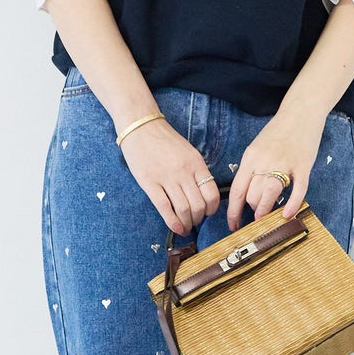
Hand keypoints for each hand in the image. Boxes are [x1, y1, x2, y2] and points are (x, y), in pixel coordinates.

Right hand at [118, 115, 221, 235]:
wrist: (141, 126)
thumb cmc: (164, 140)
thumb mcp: (188, 152)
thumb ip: (196, 171)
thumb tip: (202, 194)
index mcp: (196, 163)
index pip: (212, 193)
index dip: (212, 209)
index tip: (208, 213)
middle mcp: (184, 172)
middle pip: (199, 205)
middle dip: (199, 218)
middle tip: (195, 221)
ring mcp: (167, 178)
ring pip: (184, 210)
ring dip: (187, 223)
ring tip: (186, 226)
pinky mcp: (150, 183)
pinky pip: (165, 208)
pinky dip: (173, 222)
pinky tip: (176, 228)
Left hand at [226, 105, 325, 232]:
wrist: (300, 113)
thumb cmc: (278, 132)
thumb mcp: (256, 148)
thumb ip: (251, 169)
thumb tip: (246, 194)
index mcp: (250, 158)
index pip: (237, 191)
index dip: (234, 212)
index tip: (234, 225)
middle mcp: (264, 161)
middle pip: (252, 195)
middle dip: (253, 209)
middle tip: (257, 213)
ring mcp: (284, 164)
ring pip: (269, 195)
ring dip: (266, 210)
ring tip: (267, 218)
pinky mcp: (303, 166)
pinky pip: (297, 190)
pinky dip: (292, 205)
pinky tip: (287, 214)